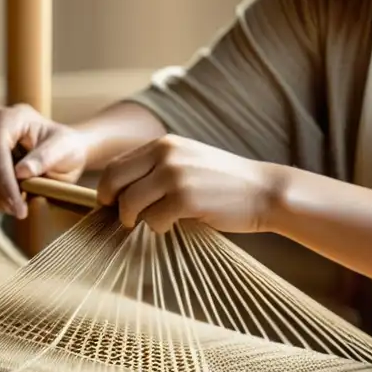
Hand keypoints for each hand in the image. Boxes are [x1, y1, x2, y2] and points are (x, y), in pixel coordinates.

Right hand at [0, 103, 89, 218]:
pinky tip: (3, 201)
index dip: (4, 181)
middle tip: (19, 212)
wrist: (58, 149)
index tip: (18, 206)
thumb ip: (45, 158)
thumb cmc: (63, 147)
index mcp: (12, 116)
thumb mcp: (64, 150)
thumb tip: (21, 172)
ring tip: (15, 207)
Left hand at [96, 134, 282, 233]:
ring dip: (137, 219)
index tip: (112, 205)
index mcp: (164, 144)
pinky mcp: (186, 199)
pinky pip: (153, 219)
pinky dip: (159, 227)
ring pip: (130, 203)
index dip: (108, 189)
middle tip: (124, 220)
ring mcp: (175, 176)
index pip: (116, 165)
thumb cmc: (224, 182)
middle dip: (112, 205)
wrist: (264, 191)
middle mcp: (166, 154)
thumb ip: (157, 168)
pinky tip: (174, 225)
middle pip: (114, 181)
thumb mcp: (188, 161)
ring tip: (155, 222)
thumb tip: (120, 192)